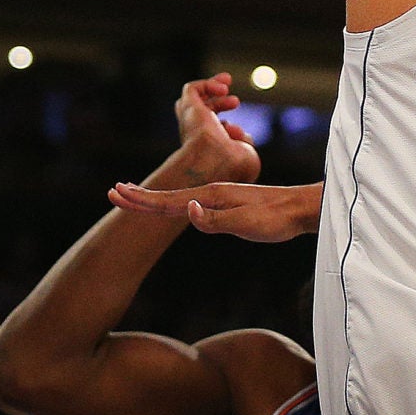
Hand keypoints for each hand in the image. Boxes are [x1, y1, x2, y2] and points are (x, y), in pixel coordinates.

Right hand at [108, 179, 321, 242]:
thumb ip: (214, 219)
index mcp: (211, 196)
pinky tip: (176, 206)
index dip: (141, 201)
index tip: (116, 194)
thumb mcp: (246, 222)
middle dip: (140, 197)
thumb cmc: (276, 218)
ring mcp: (219, 197)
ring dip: (155, 199)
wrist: (301, 208)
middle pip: (168, 196)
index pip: (168, 201)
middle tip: (113, 192)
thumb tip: (187, 210)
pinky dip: (175, 204)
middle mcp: (211, 193)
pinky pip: (192, 203)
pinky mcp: (228, 204)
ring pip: (179, 199)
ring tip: (135, 196)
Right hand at [163, 74, 262, 186]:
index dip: (229, 131)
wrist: (215, 162)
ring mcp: (190, 122)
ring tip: (227, 80)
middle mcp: (195, 137)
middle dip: (219, 104)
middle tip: (235, 101)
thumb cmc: (232, 165)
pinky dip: (208, 84)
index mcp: (207, 151)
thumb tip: (239, 133)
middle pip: (201, 117)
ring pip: (191, 101)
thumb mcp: (246, 155)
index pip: (213, 137)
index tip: (240, 134)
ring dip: (210, 88)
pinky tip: (222, 88)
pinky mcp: (188, 108)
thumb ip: (244, 143)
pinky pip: (191, 90)